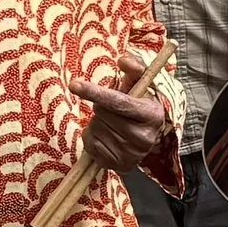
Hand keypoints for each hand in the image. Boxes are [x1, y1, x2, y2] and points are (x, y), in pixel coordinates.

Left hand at [71, 49, 174, 168]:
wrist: (147, 137)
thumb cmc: (140, 105)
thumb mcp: (141, 85)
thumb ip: (134, 68)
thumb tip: (124, 60)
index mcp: (152, 115)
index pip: (119, 103)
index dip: (95, 92)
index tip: (74, 84)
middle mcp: (145, 138)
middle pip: (102, 114)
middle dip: (101, 107)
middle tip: (112, 110)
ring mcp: (132, 155)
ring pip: (95, 129)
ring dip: (97, 123)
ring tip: (111, 124)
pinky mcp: (119, 166)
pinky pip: (91, 146)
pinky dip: (92, 138)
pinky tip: (106, 137)